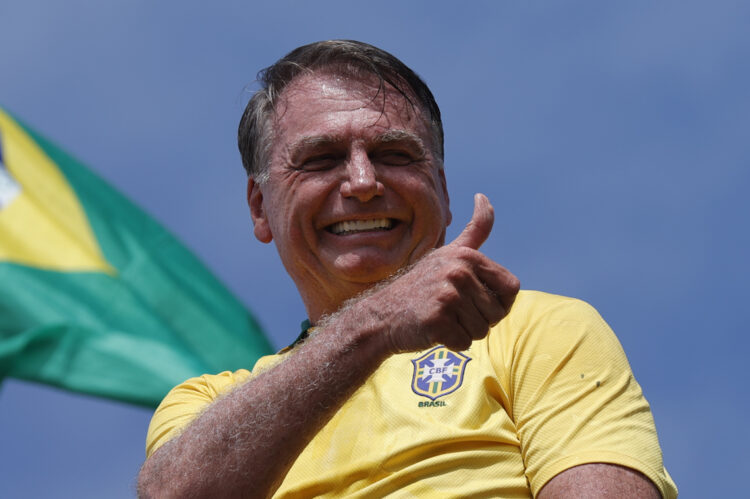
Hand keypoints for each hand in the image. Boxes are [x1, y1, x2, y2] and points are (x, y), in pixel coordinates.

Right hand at [355, 193, 519, 352]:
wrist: (381, 315)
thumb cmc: (420, 287)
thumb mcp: (448, 254)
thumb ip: (474, 231)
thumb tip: (485, 198)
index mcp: (466, 256)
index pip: (512, 288)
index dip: (498, 300)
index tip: (474, 299)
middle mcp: (458, 272)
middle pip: (498, 312)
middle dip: (479, 319)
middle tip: (450, 310)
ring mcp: (448, 295)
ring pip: (483, 330)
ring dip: (464, 331)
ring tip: (441, 318)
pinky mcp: (438, 320)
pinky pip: (465, 342)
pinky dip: (451, 342)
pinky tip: (432, 330)